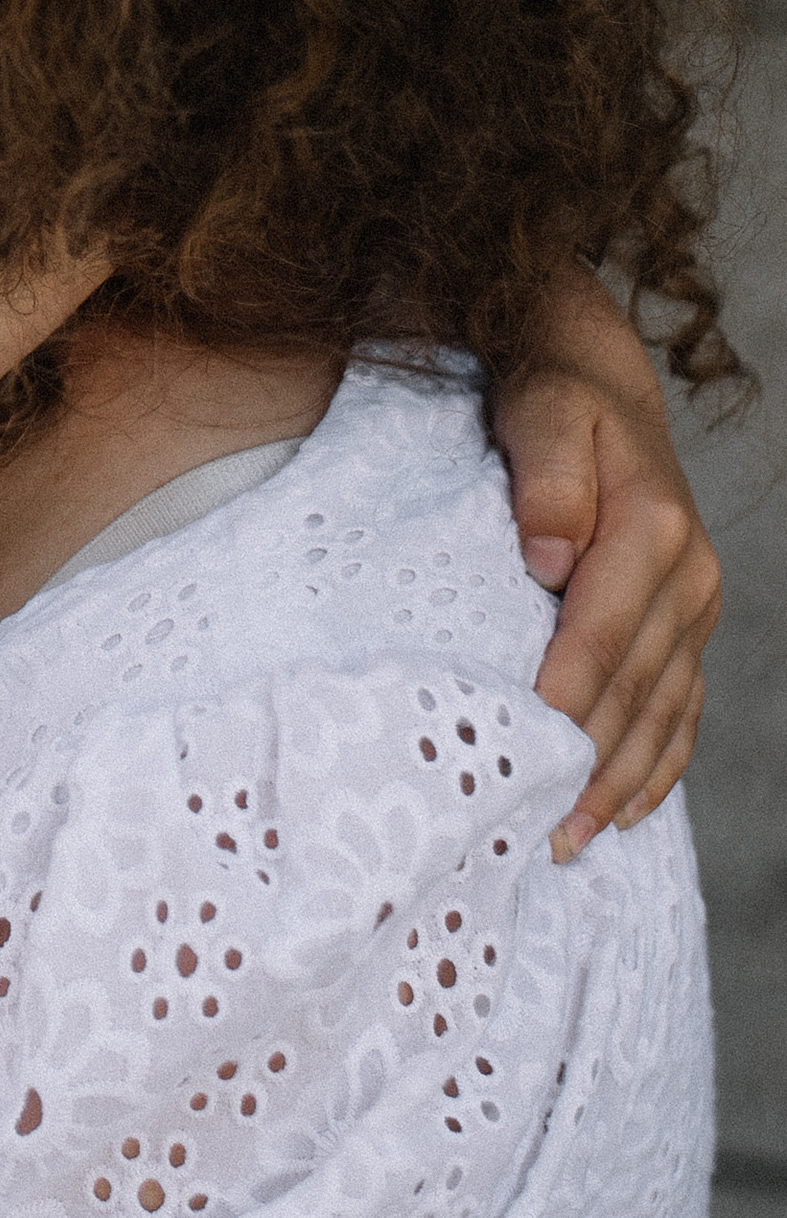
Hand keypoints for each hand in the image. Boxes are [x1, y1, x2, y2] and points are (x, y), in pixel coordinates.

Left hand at [490, 270, 721, 860]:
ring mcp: (693, 606)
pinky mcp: (685, 624)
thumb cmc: (554, 396)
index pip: (604, 631)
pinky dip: (658, 764)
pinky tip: (625, 810)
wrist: (594, 379)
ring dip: (621, 781)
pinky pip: (681, 708)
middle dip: (590, 762)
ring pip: (663, 711)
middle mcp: (688, 575)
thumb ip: (546, 478)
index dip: (566, 695)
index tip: (525, 750)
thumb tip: (547, 557)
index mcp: (653, 528)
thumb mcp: (543, 409)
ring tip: (569, 838)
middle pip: (636, 687)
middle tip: (539, 828)